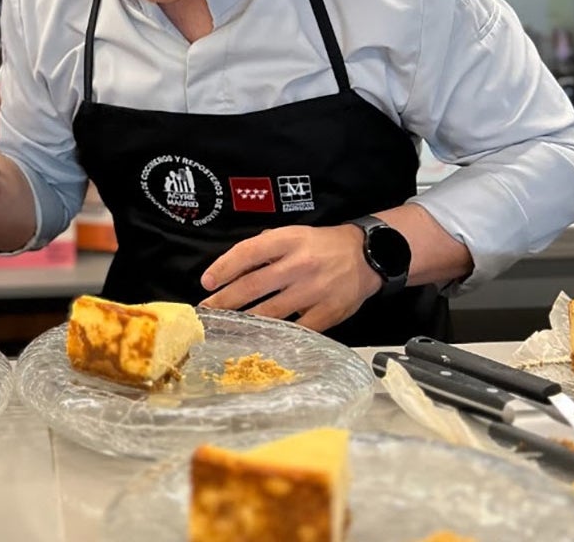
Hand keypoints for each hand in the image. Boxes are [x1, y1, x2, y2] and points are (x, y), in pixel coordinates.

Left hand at [197, 225, 381, 331]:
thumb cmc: (320, 245)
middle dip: (225, 300)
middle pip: (253, 285)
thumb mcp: (292, 234)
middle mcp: (299, 264)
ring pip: (271, 311)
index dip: (223, 268)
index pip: (248, 253)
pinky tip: (260, 338)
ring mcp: (314, 290)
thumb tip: (232, 267)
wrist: (367, 255)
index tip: (206, 282)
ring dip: (245, 321)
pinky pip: (296, 328)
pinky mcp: (328, 312)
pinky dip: (276, 334)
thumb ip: (264, 247)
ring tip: (227, 327)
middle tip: (207, 310)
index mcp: (288, 240)